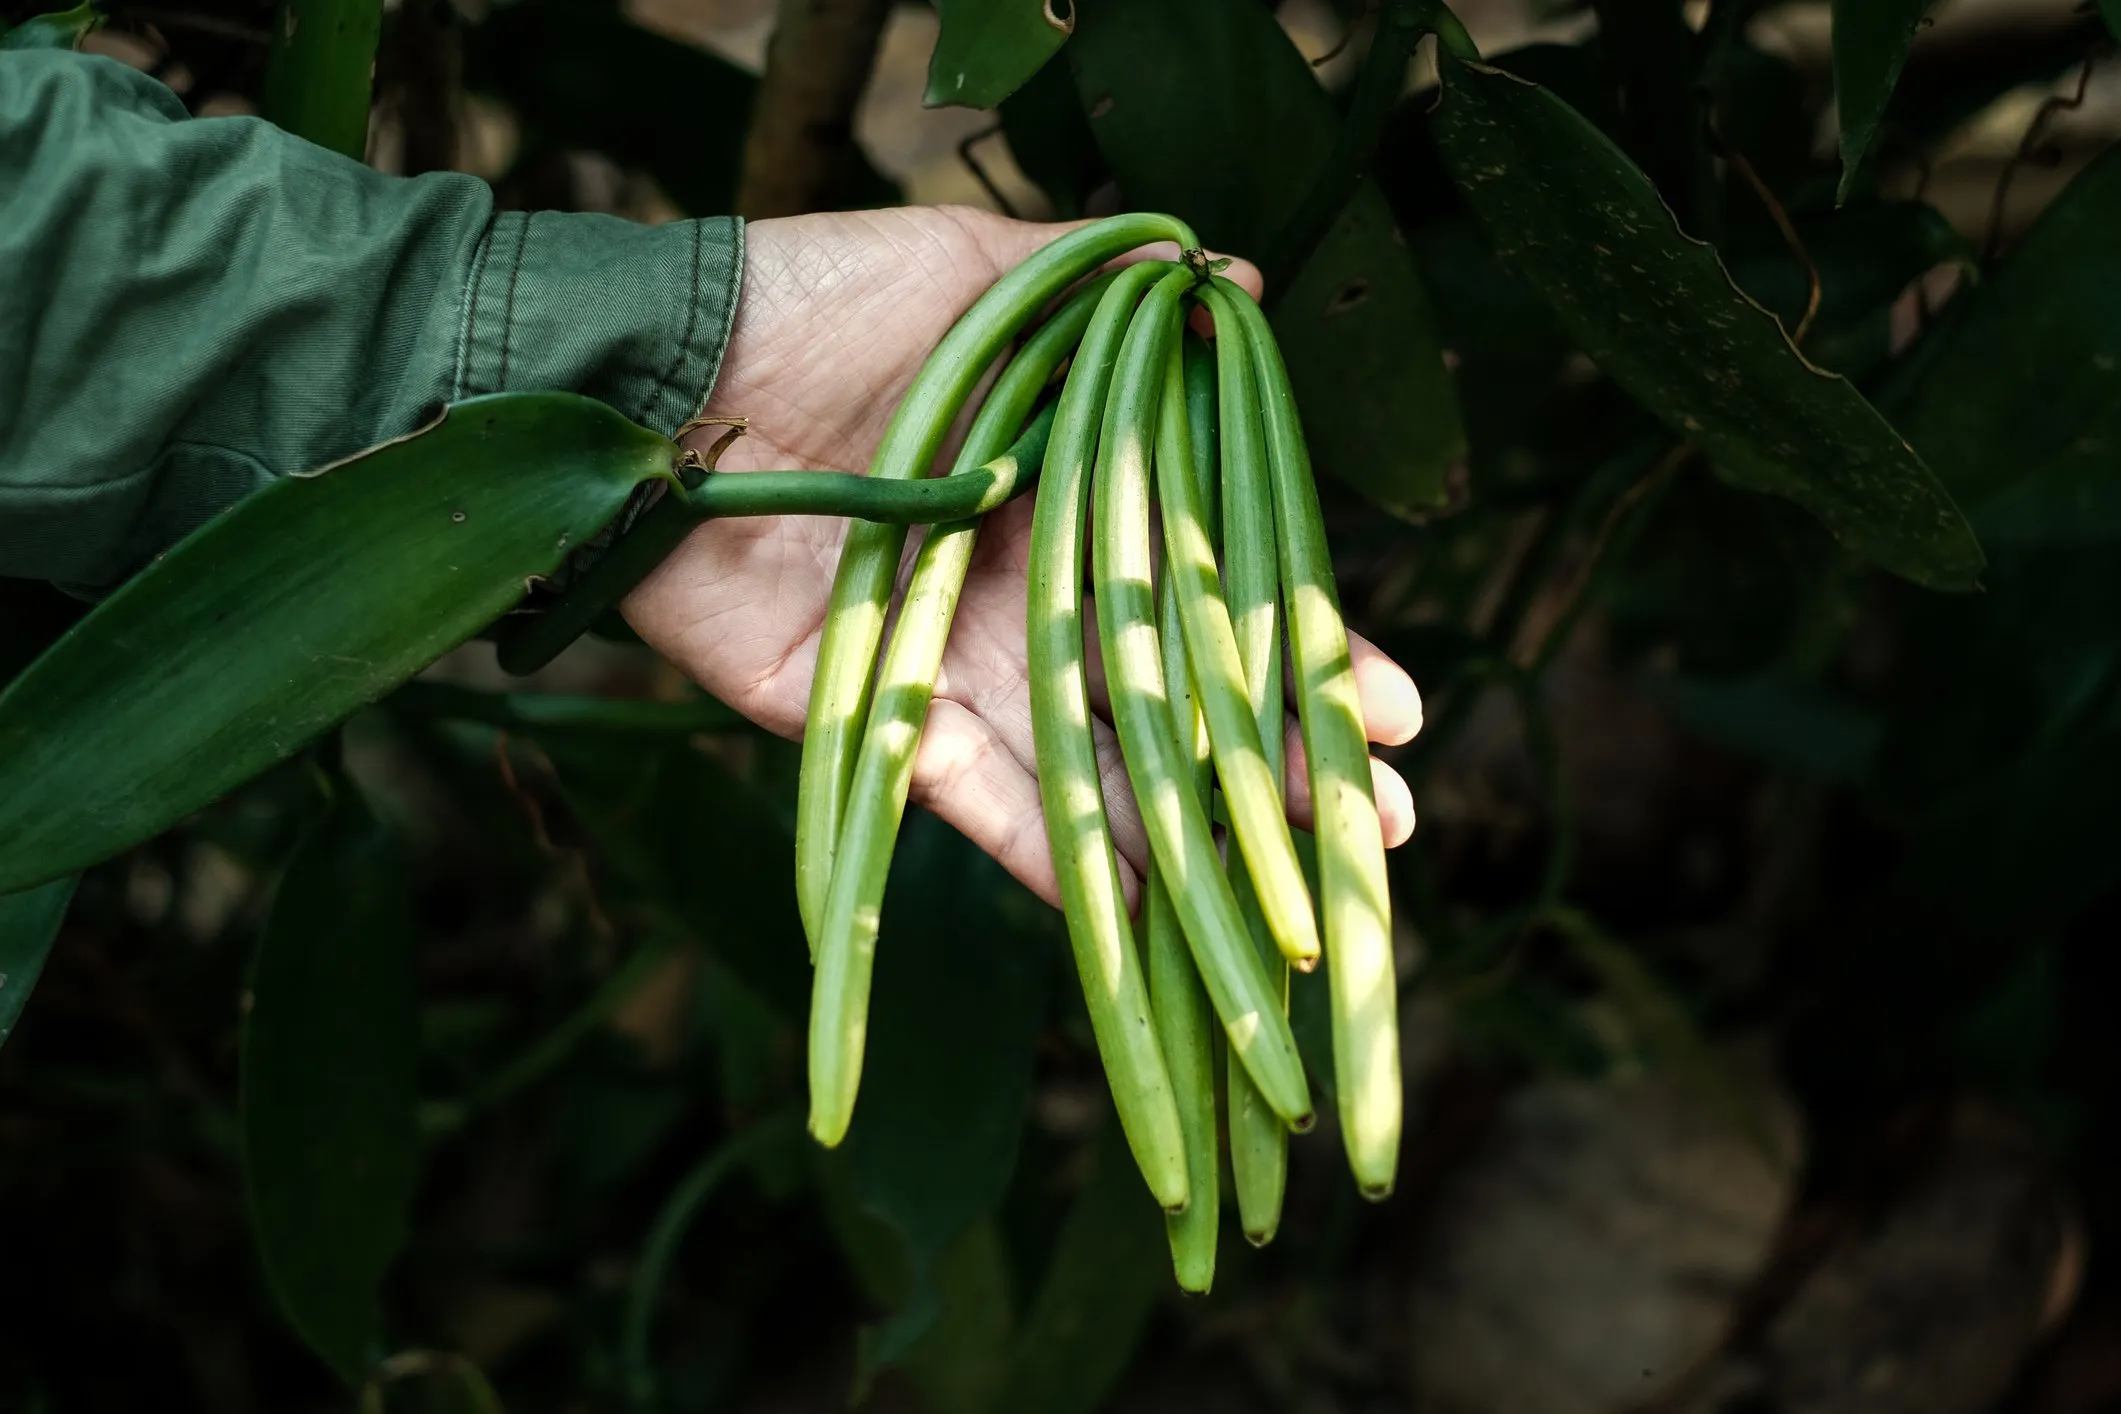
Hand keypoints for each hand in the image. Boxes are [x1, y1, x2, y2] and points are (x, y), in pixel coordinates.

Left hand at [622, 207, 1421, 907]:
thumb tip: (1239, 282)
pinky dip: (1065, 867)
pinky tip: (1156, 919)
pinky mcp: (886, 724)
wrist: (662, 373)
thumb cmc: (822, 304)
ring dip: (1206, 835)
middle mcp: (1038, 593)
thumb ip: (1110, 287)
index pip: (1220, 585)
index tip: (1393, 709)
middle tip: (1380, 829)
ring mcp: (966, 668)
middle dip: (1284, 766)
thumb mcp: (980, 271)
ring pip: (1107, 768)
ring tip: (1306, 889)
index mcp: (1079, 493)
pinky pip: (987, 807)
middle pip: (1182, 697)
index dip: (1304, 648)